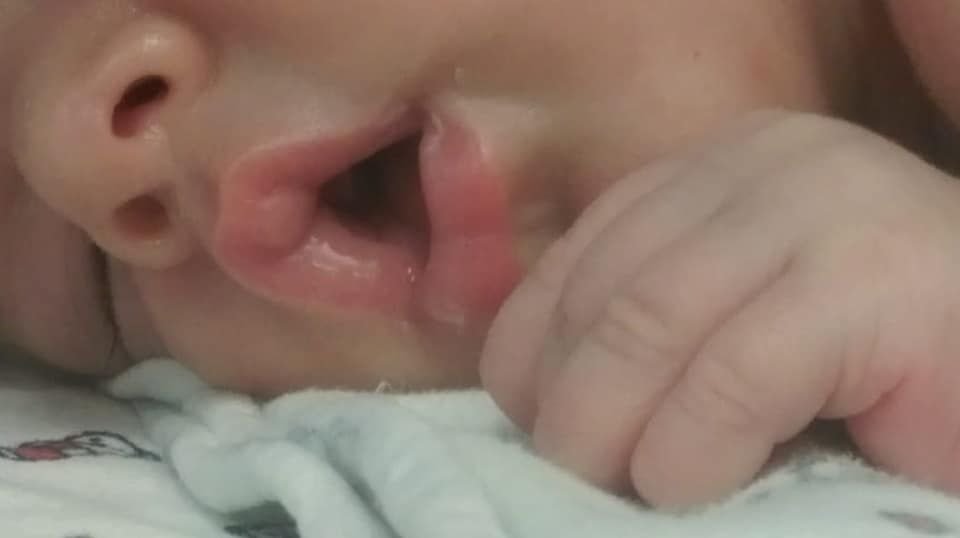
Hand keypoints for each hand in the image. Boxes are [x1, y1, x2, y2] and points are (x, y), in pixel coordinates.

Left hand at [480, 111, 959, 507]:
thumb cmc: (865, 377)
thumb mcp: (724, 329)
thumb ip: (648, 331)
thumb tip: (536, 400)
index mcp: (719, 171)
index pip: (581, 255)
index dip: (532, 347)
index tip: (531, 422)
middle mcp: (767, 164)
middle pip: (608, 288)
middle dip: (569, 401)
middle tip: (574, 476)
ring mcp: (826, 205)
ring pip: (651, 322)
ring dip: (612, 430)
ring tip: (625, 492)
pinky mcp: (878, 277)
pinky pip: (735, 373)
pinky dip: (692, 446)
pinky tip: (688, 483)